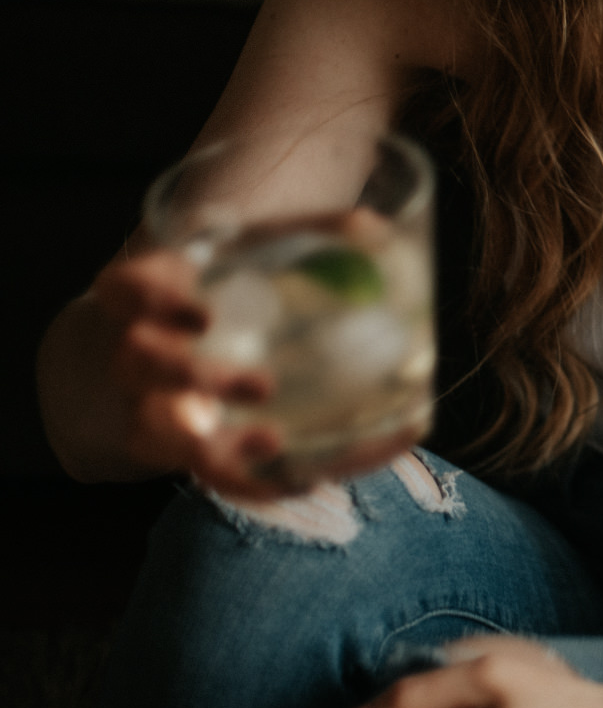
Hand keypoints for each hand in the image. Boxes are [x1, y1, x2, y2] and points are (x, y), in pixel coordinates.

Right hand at [83, 250, 291, 496]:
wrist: (170, 350)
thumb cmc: (218, 293)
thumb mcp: (247, 258)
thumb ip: (303, 240)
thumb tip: (370, 226)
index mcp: (146, 298)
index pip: (127, 290)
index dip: (155, 301)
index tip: (205, 316)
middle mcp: (138, 355)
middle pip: (142, 367)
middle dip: (194, 378)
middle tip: (261, 386)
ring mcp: (150, 408)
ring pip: (160, 432)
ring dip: (216, 444)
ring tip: (272, 442)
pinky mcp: (183, 453)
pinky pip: (208, 475)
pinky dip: (254, 481)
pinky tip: (303, 479)